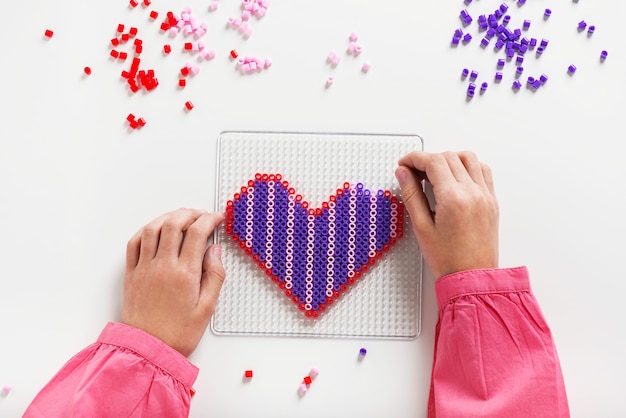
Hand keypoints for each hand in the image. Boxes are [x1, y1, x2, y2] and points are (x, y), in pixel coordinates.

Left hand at [122, 208, 224, 356]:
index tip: (216, 218)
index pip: (197, 233)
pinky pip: (134, 243)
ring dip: (168, 217)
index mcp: (184, 274)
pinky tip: (155, 230)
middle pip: (174, 224)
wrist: (149, 350)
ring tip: (180, 217)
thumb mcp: (207, 307)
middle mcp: (163, 266)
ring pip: (152, 229)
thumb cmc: (178, 333)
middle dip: (189, 213)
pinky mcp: (131, 274)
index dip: (209, 220)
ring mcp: (144, 268)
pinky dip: (146, 230)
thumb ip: (214, 275)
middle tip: (200, 215)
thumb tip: (215, 251)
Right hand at [395, 151, 498, 278]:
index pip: (433, 161)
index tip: (405, 164)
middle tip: (414, 172)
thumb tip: (403, 174)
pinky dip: (468, 167)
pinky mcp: (491, 201)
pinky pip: (483, 171)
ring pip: (468, 158)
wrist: (472, 278)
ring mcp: (485, 195)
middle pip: (449, 157)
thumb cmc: (448, 260)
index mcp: (454, 198)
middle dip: (428, 159)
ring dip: (449, 159)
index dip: (415, 158)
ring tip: (435, 174)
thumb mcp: (421, 227)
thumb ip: (411, 195)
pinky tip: (455, 178)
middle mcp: (473, 193)